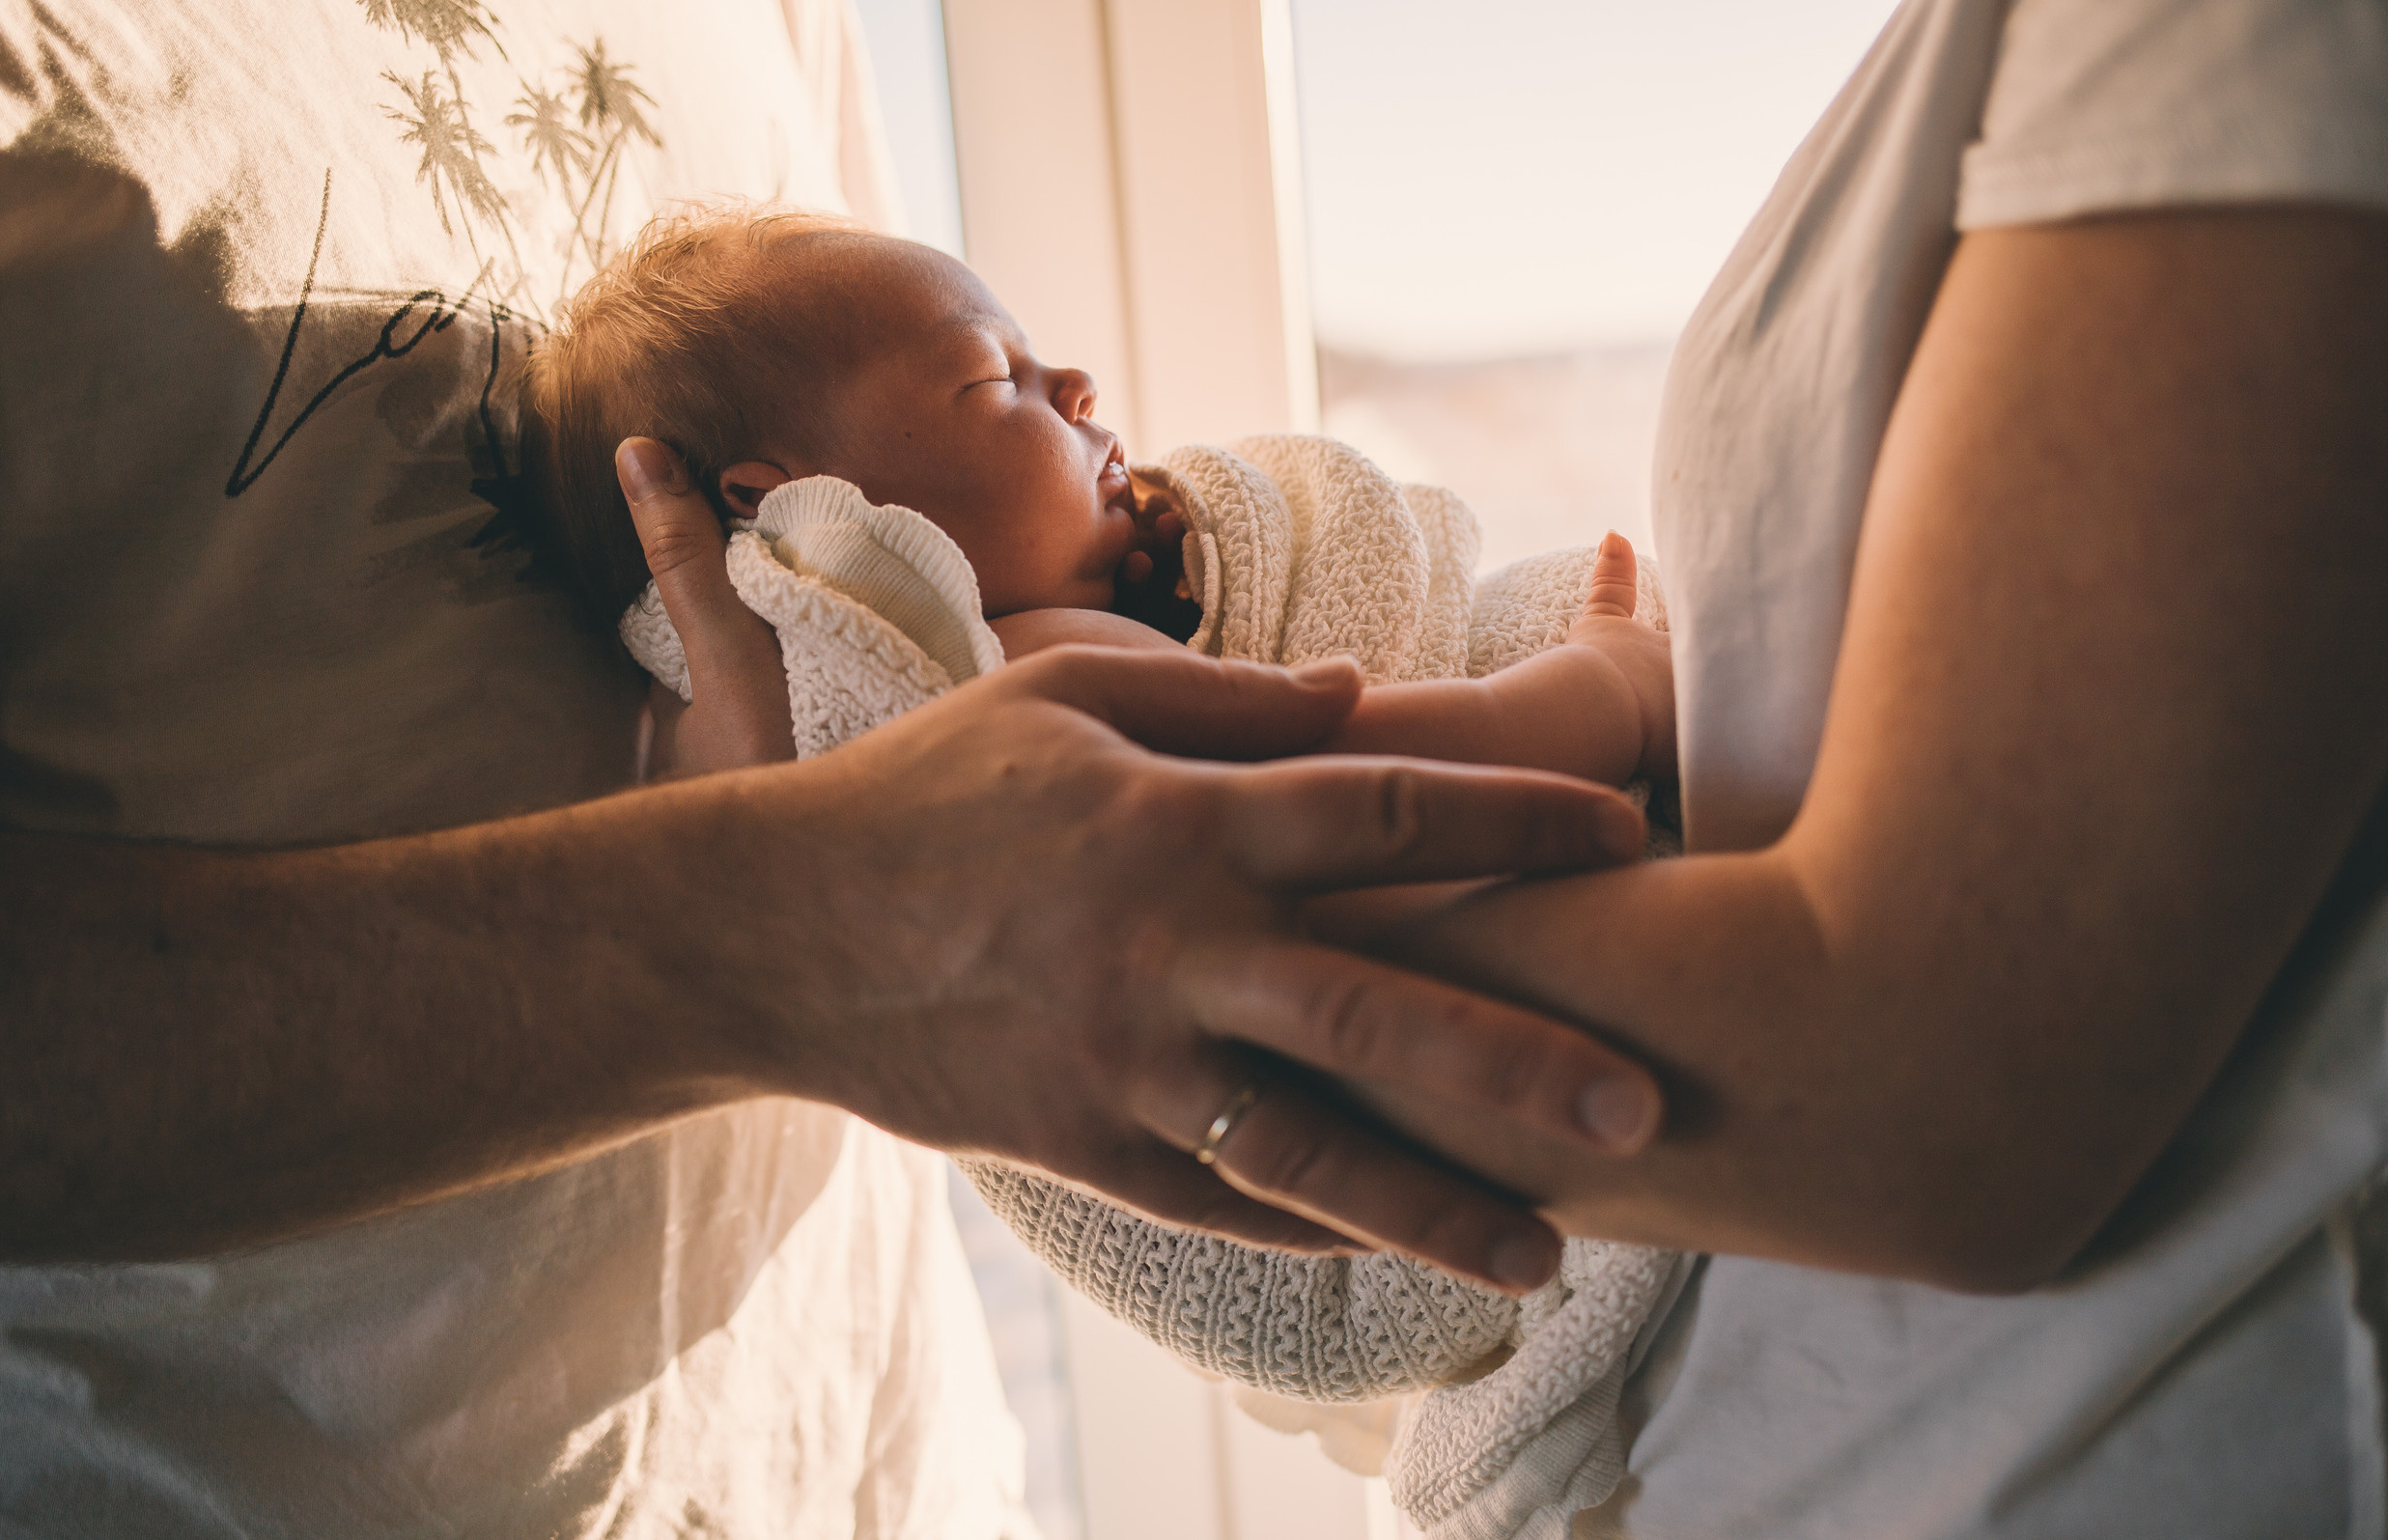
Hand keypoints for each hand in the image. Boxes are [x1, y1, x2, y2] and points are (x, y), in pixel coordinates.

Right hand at [631, 443, 1665, 1292]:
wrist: (774, 929)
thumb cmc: (924, 790)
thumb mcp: (1060, 696)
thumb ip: (1217, 691)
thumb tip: (1359, 695)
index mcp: (1178, 820)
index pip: (1384, 812)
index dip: (1512, 819)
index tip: (1620, 832)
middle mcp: (1170, 950)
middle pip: (1376, 1010)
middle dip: (1515, 1062)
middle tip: (1642, 1109)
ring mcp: (1124, 1064)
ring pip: (1306, 1154)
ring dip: (1434, 1208)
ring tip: (1550, 1257)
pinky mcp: (1080, 1147)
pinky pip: (1217, 1206)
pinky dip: (1311, 1234)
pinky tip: (1395, 1255)